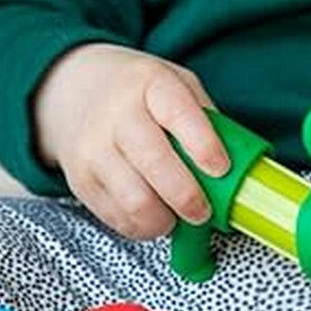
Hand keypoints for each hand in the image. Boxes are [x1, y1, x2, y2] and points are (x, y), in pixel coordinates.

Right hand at [32, 43, 229, 238]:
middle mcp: (118, 114)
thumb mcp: (176, 83)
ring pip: (134, 200)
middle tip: (203, 211)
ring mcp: (94, 147)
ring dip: (164, 220)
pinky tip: (153, 216)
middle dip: (188, 197)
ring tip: (176, 216)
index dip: (203, 146)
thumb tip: (238, 164)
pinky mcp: (80, 178)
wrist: (71, 87)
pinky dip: (141, 226)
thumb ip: (206, 118)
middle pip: (156, 164)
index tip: (221, 169)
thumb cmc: (137, 92)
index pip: (179, 114)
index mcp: (151, 84)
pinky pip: (116, 216)